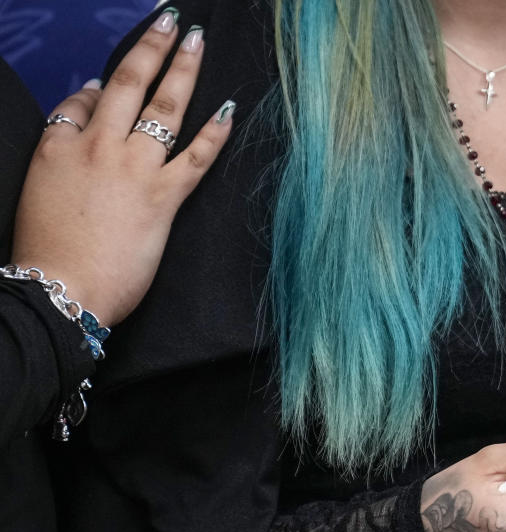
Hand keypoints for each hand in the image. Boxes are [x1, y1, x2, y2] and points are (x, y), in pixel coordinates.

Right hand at [11, 8, 233, 326]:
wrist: (61, 291)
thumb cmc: (48, 254)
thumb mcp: (37, 194)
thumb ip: (58, 156)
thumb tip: (80, 122)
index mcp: (57, 147)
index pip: (81, 102)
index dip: (98, 90)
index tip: (109, 85)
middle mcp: (97, 147)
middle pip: (127, 84)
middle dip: (150, 47)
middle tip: (168, 21)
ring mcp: (133, 169)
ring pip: (164, 107)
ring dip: (184, 68)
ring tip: (197, 41)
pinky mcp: (163, 197)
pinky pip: (197, 155)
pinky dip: (216, 131)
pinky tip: (229, 108)